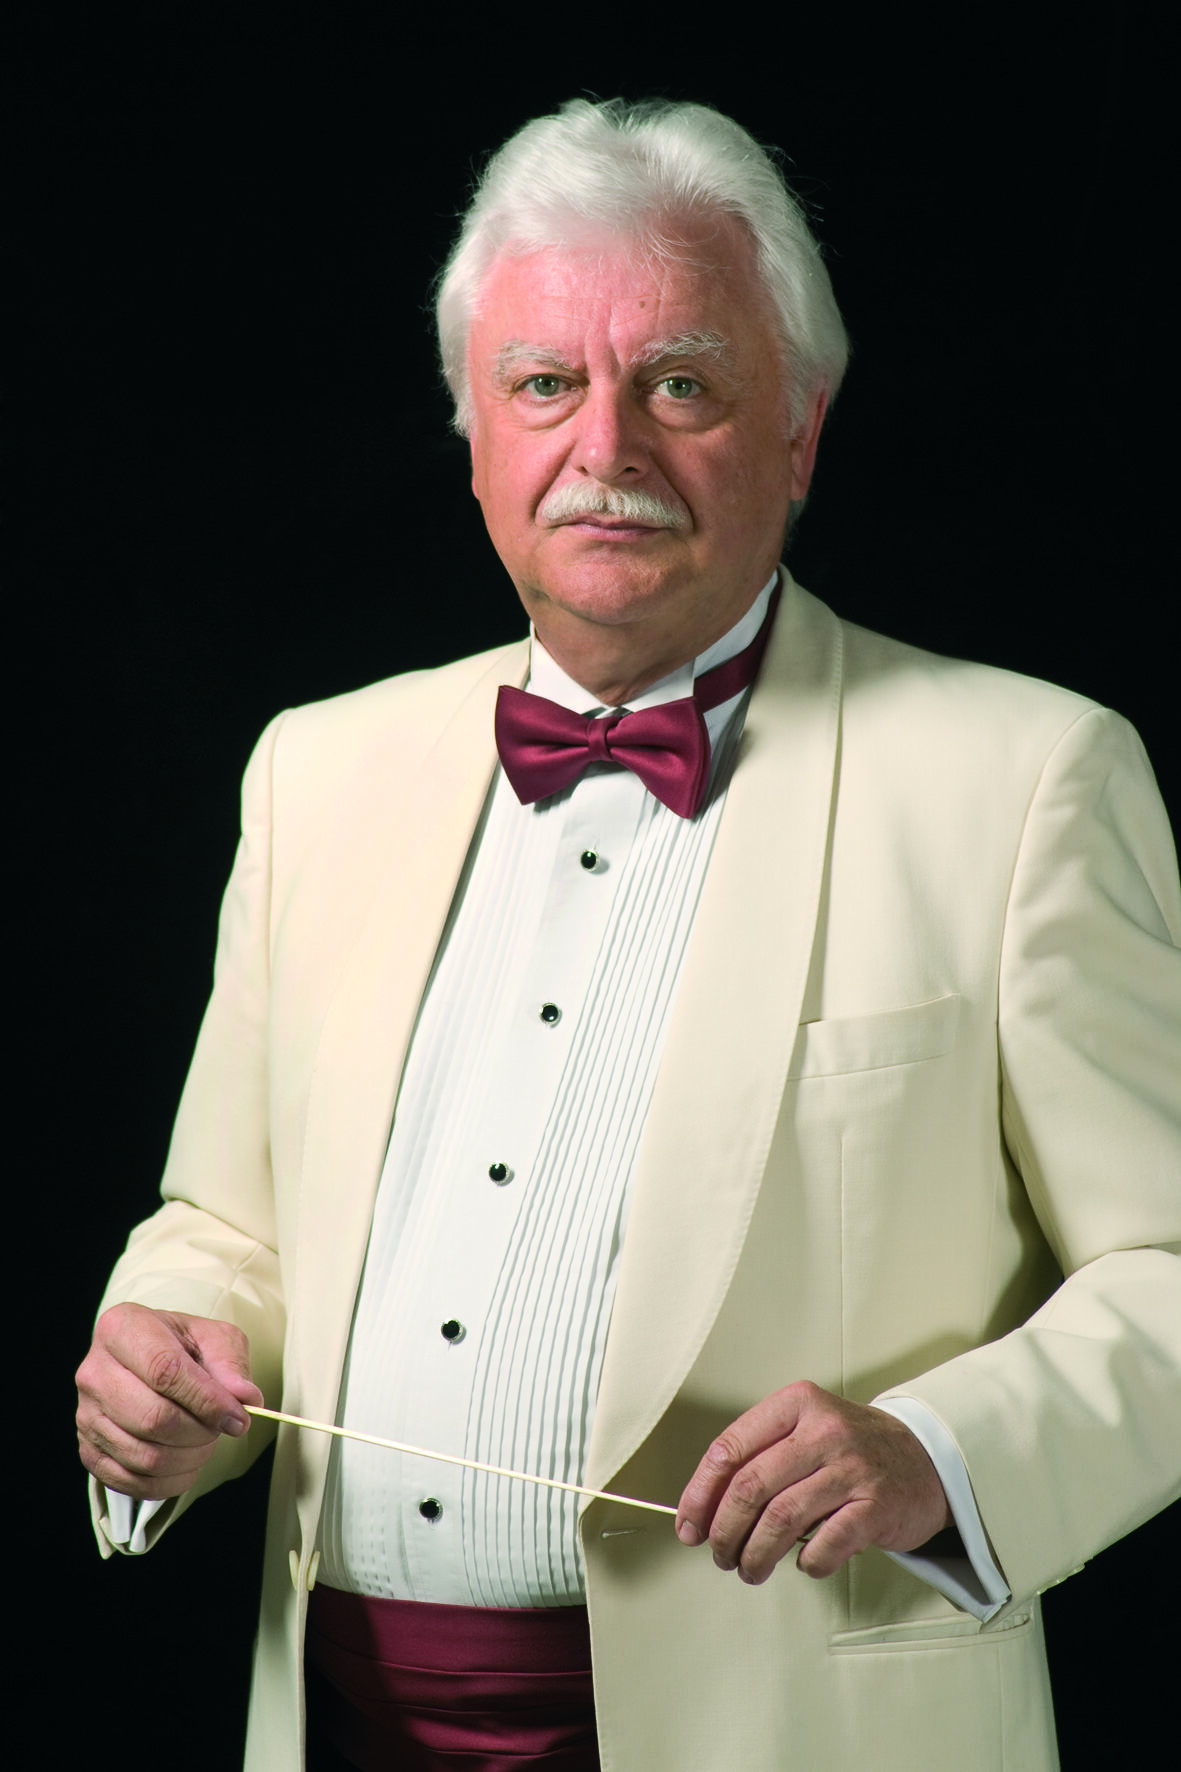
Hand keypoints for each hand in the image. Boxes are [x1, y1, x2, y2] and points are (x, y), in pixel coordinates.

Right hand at [76, 1303, 262, 1500]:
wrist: (149, 1360)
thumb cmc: (182, 1346)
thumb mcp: (214, 1337)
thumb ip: (231, 1364)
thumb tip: (245, 1398)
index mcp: (122, 1328)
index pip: (165, 1371)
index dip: (207, 1400)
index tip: (238, 1417)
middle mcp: (94, 1371)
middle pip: (152, 1418)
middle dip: (200, 1432)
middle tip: (223, 1428)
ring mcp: (86, 1414)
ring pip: (143, 1455)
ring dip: (188, 1459)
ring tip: (207, 1443)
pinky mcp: (88, 1449)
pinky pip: (129, 1482)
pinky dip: (168, 1483)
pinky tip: (187, 1465)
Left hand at [675, 1380, 951, 1584]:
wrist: (927, 1457)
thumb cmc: (853, 1450)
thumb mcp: (805, 1431)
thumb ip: (760, 1458)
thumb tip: (703, 1510)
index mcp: (795, 1405)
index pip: (729, 1448)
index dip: (700, 1493)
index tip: (688, 1525)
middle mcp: (823, 1430)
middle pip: (750, 1487)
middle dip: (724, 1531)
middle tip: (719, 1555)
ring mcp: (852, 1468)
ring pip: (781, 1520)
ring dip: (755, 1555)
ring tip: (750, 1569)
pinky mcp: (876, 1506)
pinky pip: (824, 1546)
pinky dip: (805, 1563)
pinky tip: (802, 1563)